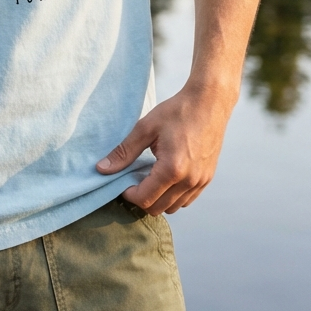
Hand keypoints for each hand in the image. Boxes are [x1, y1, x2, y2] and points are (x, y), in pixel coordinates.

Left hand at [95, 83, 235, 215]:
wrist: (209, 102)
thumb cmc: (177, 111)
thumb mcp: (145, 128)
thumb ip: (123, 152)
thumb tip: (102, 169)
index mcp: (172, 169)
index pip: (145, 199)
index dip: (128, 194)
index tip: (122, 181)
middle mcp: (189, 180)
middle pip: (158, 208)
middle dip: (142, 198)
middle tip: (134, 179)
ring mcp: (201, 181)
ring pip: (173, 207)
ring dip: (158, 198)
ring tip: (150, 177)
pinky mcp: (207, 178)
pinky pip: (187, 200)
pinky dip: (173, 195)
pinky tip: (165, 177)